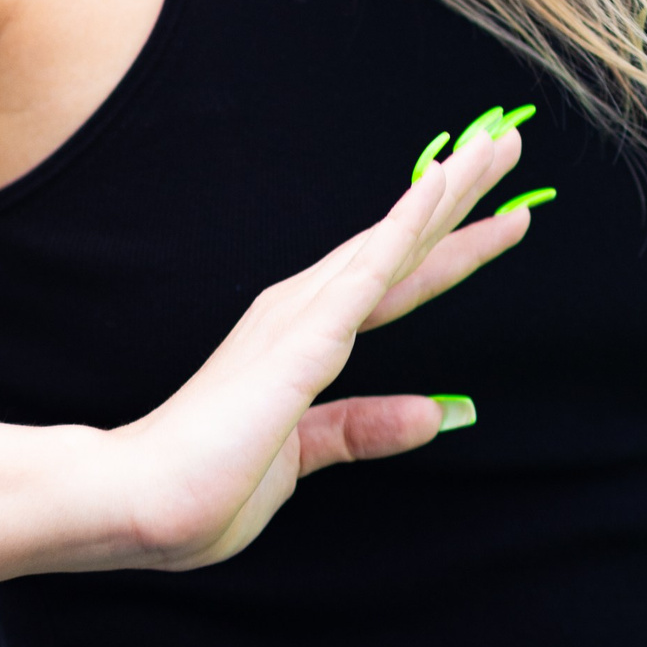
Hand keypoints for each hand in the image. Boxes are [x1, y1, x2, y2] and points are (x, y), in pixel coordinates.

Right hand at [103, 121, 532, 571]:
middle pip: (404, 244)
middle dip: (461, 195)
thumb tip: (436, 415)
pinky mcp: (303, 339)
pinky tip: (438, 188)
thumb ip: (361, 428)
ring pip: (395, 241)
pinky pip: (368, 271)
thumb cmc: (204, 483)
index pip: (397, 281)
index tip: (503, 217)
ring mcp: (304, 318)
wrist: (137, 504)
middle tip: (509, 142)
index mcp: (306, 338)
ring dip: (448, 191)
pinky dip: (407, 224)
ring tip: (497, 146)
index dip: (452, 246)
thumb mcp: (303, 455)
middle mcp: (306, 311)